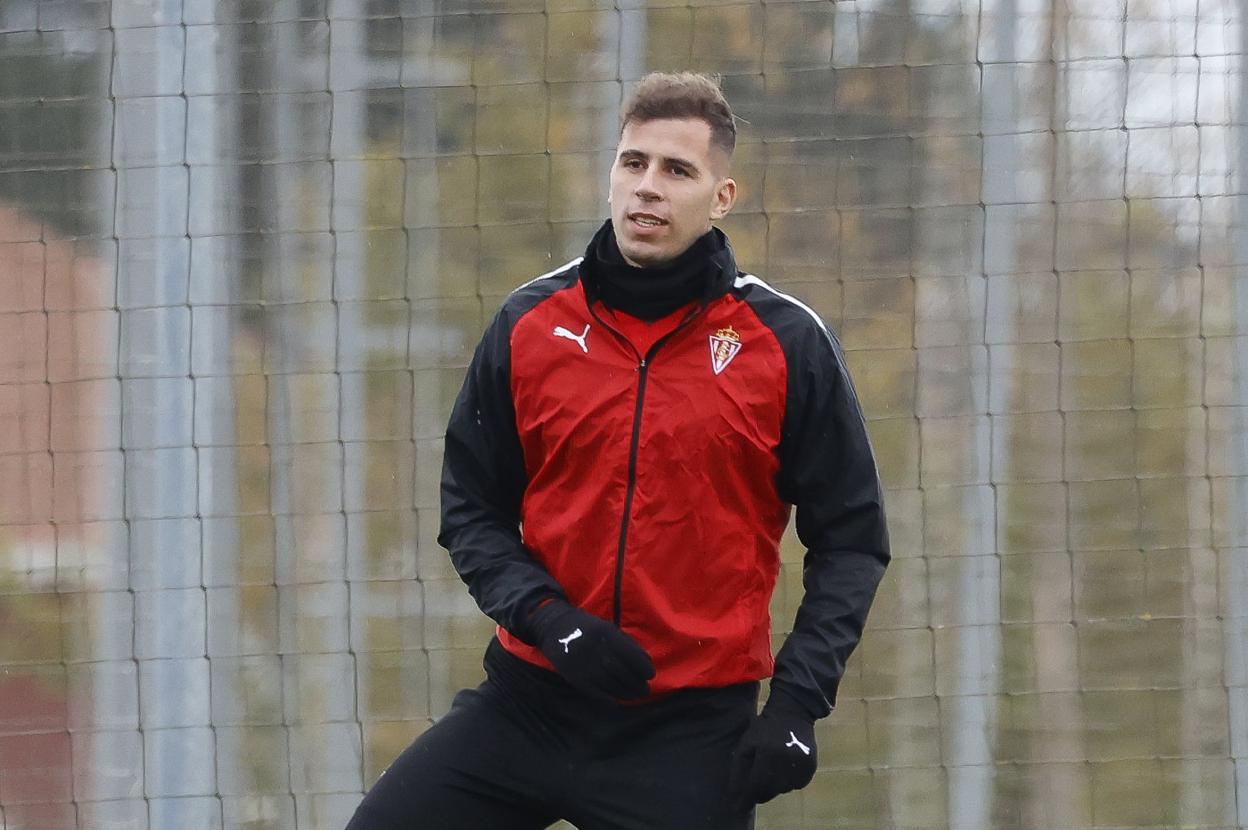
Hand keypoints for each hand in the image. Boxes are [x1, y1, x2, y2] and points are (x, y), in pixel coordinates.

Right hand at [529, 600, 655, 700]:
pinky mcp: (572, 675)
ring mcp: (582, 663)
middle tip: (645, 690)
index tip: (650, 675)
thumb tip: (646, 661)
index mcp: (605, 632)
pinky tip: (616, 701)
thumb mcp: (606, 627)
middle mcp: (594, 647)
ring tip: (634, 696)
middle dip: (637, 684)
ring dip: (625, 693)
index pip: (631, 655)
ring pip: (610, 684)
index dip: (643, 668)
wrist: (553, 626)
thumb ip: (626, 642)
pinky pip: (594, 692)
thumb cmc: (586, 627)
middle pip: (622, 672)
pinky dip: (608, 698)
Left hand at [729, 686, 817, 805]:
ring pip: (783, 789)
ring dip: (774, 787)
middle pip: (770, 790)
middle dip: (760, 793)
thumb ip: (738, 769)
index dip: (746, 798)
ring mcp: (801, 764)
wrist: (793, 713)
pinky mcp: (811, 767)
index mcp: (767, 752)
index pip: (756, 784)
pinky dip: (788, 782)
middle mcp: (786, 760)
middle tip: (754, 789)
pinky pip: (797, 785)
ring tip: (770, 772)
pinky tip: (784, 769)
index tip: (738, 807)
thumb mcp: (746, 744)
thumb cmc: (764, 728)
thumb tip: (734, 795)